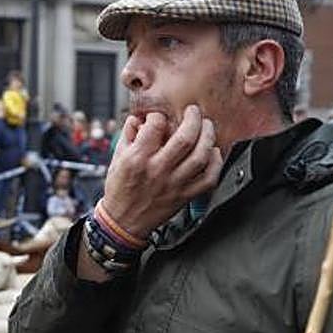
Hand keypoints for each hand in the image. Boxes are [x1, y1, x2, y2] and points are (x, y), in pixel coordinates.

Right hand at [100, 106, 222, 239]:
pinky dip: (216, 163)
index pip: (155, 126)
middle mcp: (157, 170)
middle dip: (193, 119)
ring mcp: (174, 184)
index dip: (159, 116)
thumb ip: (128, 136)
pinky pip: (209, 179)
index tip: (159, 117)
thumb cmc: (119, 189)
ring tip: (206, 127)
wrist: (123, 221)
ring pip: (200, 156)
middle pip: (185, 139)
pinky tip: (213, 152)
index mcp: (137, 159)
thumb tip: (138, 118)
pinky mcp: (184, 196)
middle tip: (193, 112)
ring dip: (208, 137)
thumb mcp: (117, 159)